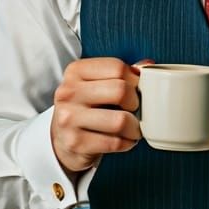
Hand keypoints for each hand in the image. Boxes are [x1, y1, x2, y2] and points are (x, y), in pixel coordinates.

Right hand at [50, 56, 154, 174]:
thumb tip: (147, 65)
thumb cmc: (86, 108)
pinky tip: (123, 140)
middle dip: (136, 103)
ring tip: (132, 128)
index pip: (117, 67)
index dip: (135, 80)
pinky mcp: (75, 142)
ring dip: (135, 127)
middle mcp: (68, 92)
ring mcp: (69, 118)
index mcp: (75, 71)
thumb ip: (121, 73)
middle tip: (134, 110)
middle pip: (120, 90)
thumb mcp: (97, 84)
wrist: (62, 139)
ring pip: (120, 120)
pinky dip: (127, 143)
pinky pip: (115, 142)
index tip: (135, 90)